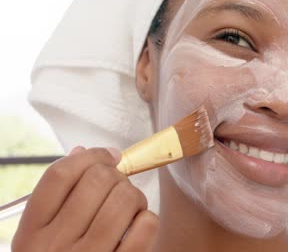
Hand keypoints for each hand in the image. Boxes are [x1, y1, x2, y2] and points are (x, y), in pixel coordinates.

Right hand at [12, 147, 158, 251]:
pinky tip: (138, 225)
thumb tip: (82, 153)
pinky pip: (145, 226)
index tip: (108, 155)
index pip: (59, 176)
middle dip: (116, 175)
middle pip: (97, 181)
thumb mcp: (42, 238)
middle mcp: (55, 247)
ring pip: (125, 198)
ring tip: (130, 206)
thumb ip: (58, 197)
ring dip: (134, 195)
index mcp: (31, 234)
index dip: (90, 156)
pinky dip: (147, 218)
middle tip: (118, 185)